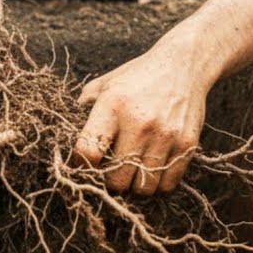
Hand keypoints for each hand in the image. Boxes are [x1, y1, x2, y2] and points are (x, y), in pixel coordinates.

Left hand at [72, 48, 210, 194]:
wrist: (183, 64)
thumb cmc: (137, 77)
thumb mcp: (105, 84)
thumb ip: (84, 108)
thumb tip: (65, 137)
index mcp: (112, 105)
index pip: (87, 151)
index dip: (80, 166)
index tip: (83, 165)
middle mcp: (139, 123)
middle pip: (116, 180)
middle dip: (110, 182)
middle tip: (110, 172)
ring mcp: (165, 135)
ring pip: (143, 188)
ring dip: (134, 186)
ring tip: (132, 172)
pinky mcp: (187, 144)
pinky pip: (167, 184)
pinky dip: (157, 184)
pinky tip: (152, 170)